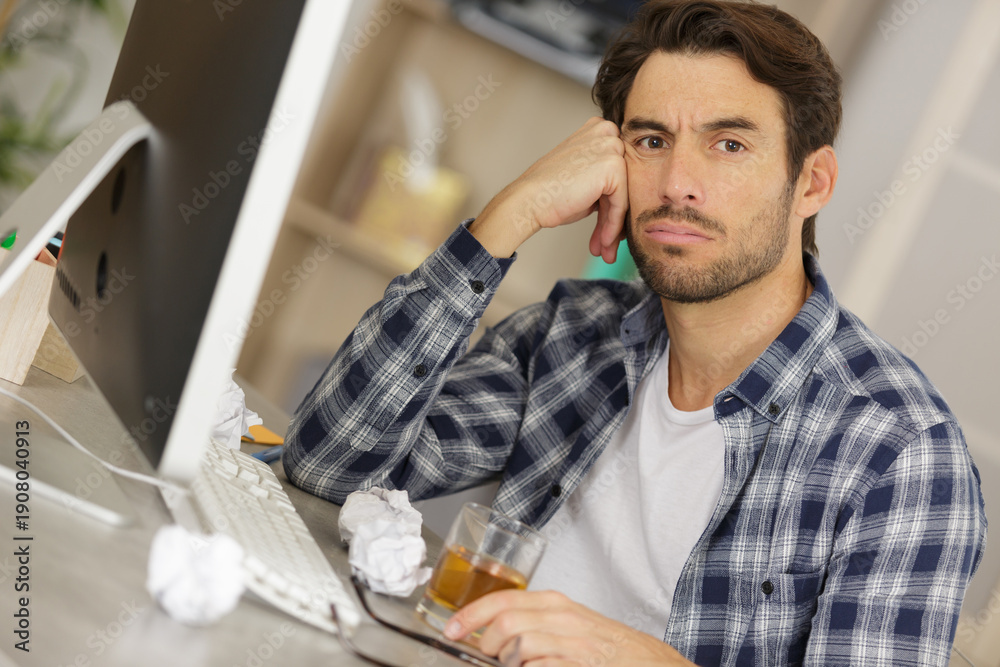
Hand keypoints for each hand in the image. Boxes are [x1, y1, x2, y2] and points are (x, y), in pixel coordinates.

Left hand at [443, 589, 695, 665]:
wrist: (648, 662)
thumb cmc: (606, 647)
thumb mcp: (568, 625)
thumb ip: (533, 624)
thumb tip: (489, 635)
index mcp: (556, 604)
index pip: (503, 600)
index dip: (471, 616)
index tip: (451, 630)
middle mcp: (562, 619)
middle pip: (506, 624)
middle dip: (487, 646)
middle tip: (488, 658)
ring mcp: (572, 645)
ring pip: (519, 647)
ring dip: (507, 662)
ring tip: (517, 665)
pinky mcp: (578, 666)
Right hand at [469, 118, 628, 262]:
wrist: (529, 199)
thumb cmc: (549, 192)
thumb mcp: (584, 179)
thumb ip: (606, 181)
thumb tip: (624, 203)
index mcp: (598, 129)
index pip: (617, 170)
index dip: (611, 202)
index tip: (607, 228)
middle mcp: (607, 132)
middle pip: (622, 182)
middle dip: (613, 217)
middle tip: (606, 242)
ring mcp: (611, 147)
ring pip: (623, 195)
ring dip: (613, 226)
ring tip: (605, 248)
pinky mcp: (614, 166)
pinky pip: (621, 203)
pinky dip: (613, 225)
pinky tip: (603, 242)